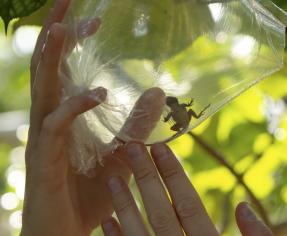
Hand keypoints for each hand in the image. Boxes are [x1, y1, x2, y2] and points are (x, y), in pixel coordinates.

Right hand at [21, 0, 164, 233]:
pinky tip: (98, 92)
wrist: (70, 234)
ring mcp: (43, 139)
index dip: (76, 41)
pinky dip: (75, 106)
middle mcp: (49, 120)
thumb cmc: (92, 197)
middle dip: (56, 33)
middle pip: (48, 67)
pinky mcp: (45, 159)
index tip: (96, 17)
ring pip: (44, 89)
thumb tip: (160, 90)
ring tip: (66, 27)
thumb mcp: (123, 155)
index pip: (66, 68)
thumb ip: (137, 124)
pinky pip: (56, 125)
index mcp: (65, 116)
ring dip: (53, 57)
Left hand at [101, 142, 271, 235]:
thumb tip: (243, 206)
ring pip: (140, 235)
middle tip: (130, 148)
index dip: (175, 176)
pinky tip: (107, 222)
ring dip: (124, 205)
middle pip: (161, 213)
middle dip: (145, 179)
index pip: (190, 206)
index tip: (161, 148)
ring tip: (112, 177)